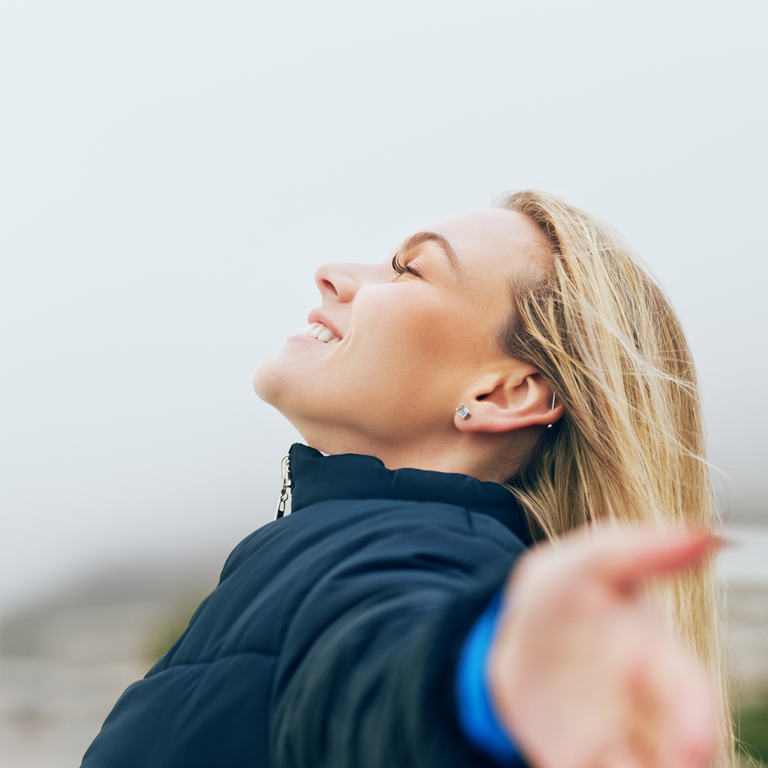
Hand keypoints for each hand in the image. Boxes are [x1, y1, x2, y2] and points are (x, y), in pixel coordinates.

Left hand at [488, 526, 722, 767]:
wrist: (518, 631)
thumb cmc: (568, 591)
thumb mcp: (588, 562)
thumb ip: (641, 549)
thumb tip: (712, 535)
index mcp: (658, 662)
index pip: (690, 697)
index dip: (695, 723)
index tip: (691, 746)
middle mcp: (645, 714)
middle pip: (674, 756)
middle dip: (676, 760)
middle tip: (670, 764)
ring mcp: (610, 743)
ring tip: (601, 760)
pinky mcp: (569, 762)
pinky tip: (563, 759)